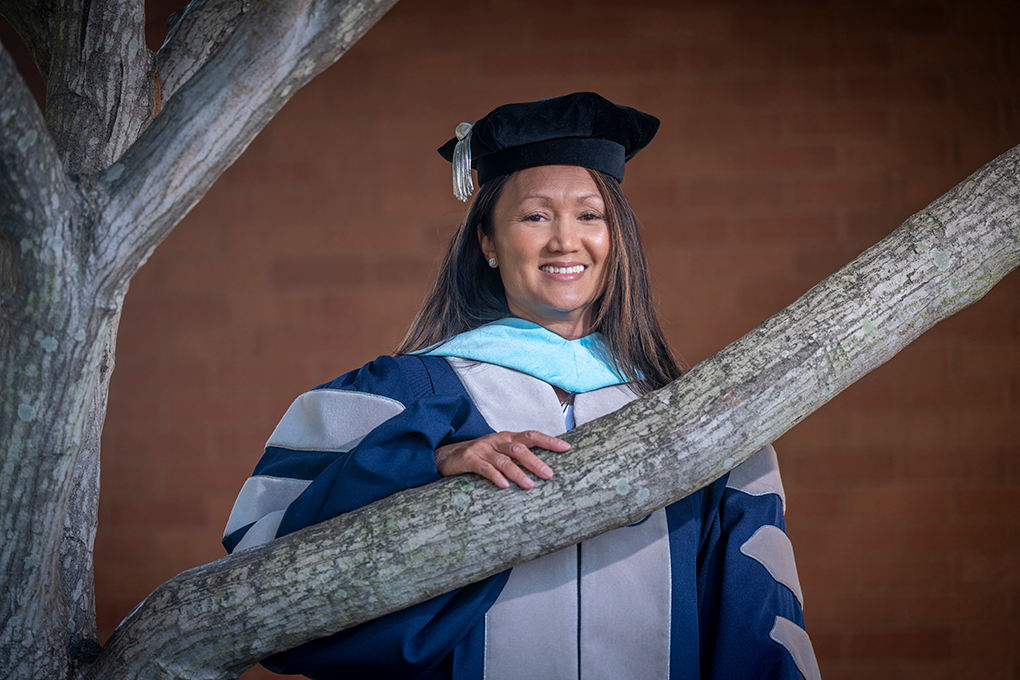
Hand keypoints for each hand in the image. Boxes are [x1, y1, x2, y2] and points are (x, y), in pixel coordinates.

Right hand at [434, 431, 569, 489]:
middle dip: (536, 462)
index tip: (566, 448)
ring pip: (504, 460)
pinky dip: (495, 477)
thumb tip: (546, 468)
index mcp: (507, 437)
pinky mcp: (469, 460)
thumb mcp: (500, 451)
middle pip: (519, 448)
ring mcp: (482, 449)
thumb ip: (519, 456)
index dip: (549, 441)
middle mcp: (496, 441)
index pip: (532, 435)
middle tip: (549, 475)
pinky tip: (504, 486)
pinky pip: (484, 468)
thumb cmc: (480, 455)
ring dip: (518, 473)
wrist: (447, 454)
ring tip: (530, 486)